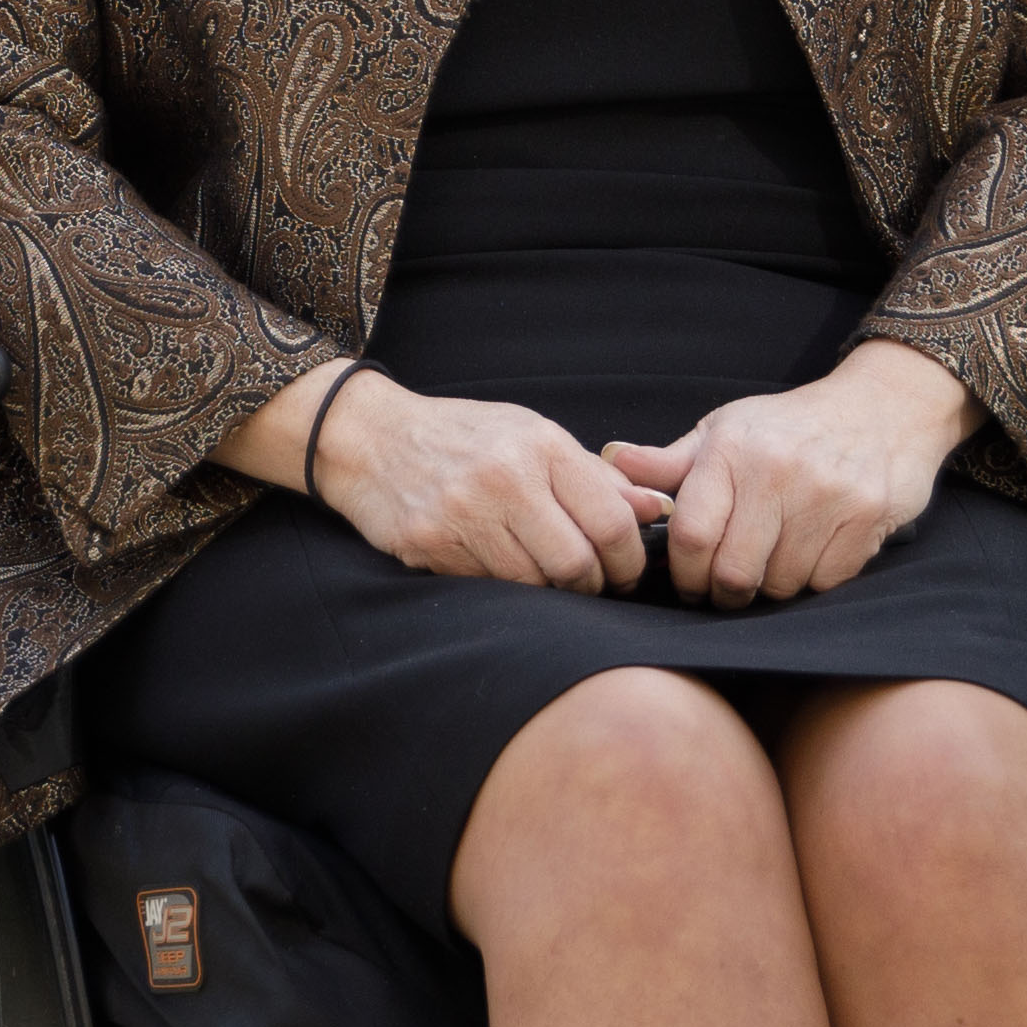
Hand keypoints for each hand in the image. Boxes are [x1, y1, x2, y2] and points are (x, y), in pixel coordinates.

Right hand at [233, 365, 649, 592]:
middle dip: (593, 586)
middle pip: (577, 564)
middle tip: (589, 585)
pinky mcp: (432, 544)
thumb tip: (656, 509)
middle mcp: (505, 477)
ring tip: (543, 574)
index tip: (627, 573)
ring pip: (535, 585)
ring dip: (548, 591)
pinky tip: (497, 565)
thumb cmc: (463, 436)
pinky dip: (504, 589)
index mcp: (540, 445)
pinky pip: (490, 589)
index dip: (630, 561)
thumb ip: (595, 476)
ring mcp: (465, 513)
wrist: (370, 438)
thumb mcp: (531, 435)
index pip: (612, 521)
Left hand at [611, 343, 975, 605]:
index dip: (683, 574)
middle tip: (725, 590)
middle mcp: (777, 471)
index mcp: (732, 448)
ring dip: (770, 588)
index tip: (687, 583)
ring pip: (779, 585)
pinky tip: (809, 554)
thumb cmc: (788, 427)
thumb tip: (610, 462)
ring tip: (770, 564)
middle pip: (733, 571)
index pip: (690, 534)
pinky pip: (824, 583)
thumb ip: (669, 461)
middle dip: (722, 593)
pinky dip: (812, 581)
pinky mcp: (866, 520)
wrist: (882, 408)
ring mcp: (826, 497)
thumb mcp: (725, 431)